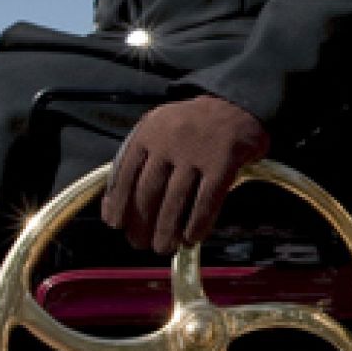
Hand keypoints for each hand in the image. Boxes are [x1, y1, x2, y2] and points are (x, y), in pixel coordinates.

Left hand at [102, 95, 270, 254]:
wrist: (236, 103)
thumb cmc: (192, 124)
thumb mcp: (159, 127)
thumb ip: (139, 157)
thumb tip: (116, 203)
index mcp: (148, 132)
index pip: (125, 173)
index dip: (118, 203)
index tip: (115, 225)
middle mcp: (169, 141)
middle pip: (148, 191)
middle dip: (141, 223)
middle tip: (139, 244)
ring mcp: (197, 152)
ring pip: (175, 200)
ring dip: (166, 230)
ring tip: (163, 247)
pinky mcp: (223, 162)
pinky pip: (206, 200)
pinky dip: (197, 223)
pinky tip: (192, 238)